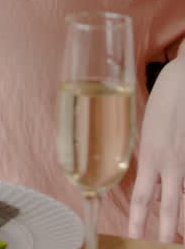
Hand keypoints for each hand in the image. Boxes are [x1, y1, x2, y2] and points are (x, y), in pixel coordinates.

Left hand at [129, 57, 184, 241]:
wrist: (184, 81)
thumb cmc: (163, 104)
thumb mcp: (147, 134)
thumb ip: (150, 164)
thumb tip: (153, 194)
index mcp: (150, 156)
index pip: (141, 198)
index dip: (137, 222)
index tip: (134, 239)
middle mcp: (172, 163)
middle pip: (171, 208)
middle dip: (169, 233)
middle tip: (162, 248)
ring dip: (184, 220)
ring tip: (179, 238)